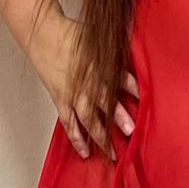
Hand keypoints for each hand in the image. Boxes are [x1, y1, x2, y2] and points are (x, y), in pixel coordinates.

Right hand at [32, 17, 138, 162]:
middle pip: (105, 103)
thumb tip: (138, 53)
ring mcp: (73, 94)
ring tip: (113, 153)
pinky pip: (69, 124)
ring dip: (101, 136)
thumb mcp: (100, 38)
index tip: (145, 99)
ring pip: (88, 119)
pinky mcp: (61, 100)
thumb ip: (118, 50)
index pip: (121, 78)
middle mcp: (86, 82)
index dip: (134, 88)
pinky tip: (86, 152)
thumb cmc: (72, 34)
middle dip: (119, 118)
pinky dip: (77, 139)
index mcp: (99, 64)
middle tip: (131, 131)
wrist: (43, 35)